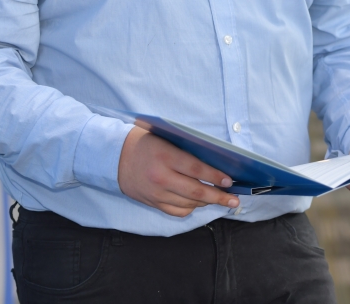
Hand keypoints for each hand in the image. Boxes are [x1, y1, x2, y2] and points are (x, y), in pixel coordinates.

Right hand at [117, 127, 239, 216]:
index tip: (229, 181)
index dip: (215, 177)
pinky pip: (177, 211)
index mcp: (165, 157)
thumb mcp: (166, 139)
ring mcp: (156, 193)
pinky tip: (198, 203)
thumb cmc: (145, 143)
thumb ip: (186, 151)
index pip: (196, 169)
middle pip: (196, 192)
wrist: (115, 157)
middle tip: (234, 200)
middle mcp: (161, 177)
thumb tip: (215, 162)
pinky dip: (191, 209)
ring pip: (188, 204)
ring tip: (220, 200)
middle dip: (218, 197)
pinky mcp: (152, 203)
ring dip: (207, 203)